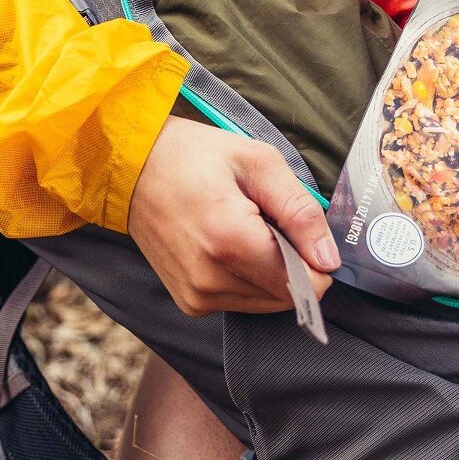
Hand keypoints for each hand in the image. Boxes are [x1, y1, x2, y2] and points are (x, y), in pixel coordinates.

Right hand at [127, 116, 337, 316]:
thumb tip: (328, 260)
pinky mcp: (190, 303)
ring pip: (267, 303)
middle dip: (292, 263)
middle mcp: (210, 280)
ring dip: (269, 272)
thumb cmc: (192, 156)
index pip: (304, 284)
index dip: (316, 260)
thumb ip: (301, 212)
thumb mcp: (259, 163)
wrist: (129, 166)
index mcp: (229, 242)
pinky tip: (228, 245)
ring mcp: (197, 296)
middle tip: (266, 222)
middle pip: (288, 296)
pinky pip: (242, 302)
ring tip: (244, 230)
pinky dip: (248, 278)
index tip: (301, 230)